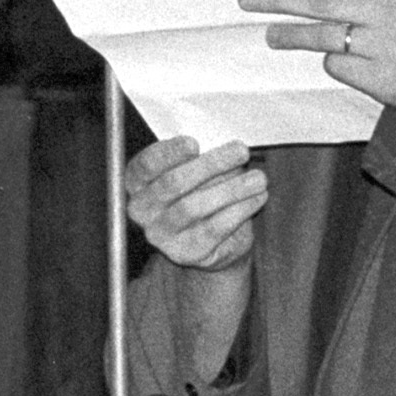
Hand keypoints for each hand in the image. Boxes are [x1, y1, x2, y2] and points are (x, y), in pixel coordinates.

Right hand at [124, 135, 264, 271]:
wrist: (213, 244)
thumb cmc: (202, 196)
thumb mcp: (199, 174)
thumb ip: (201, 160)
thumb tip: (226, 149)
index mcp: (137, 183)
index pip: (145, 165)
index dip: (168, 153)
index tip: (194, 143)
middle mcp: (141, 210)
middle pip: (173, 184)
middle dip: (210, 165)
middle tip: (241, 151)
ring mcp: (160, 235)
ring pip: (194, 206)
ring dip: (232, 189)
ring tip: (259, 178)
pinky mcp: (185, 253)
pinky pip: (214, 228)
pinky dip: (239, 210)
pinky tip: (258, 198)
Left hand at [242, 0, 395, 111]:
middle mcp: (391, 12)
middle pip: (322, 3)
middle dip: (280, 0)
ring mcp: (386, 46)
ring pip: (324, 36)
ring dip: (291, 34)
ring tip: (271, 34)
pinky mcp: (381, 77)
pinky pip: (339, 65)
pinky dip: (332, 62)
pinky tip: (337, 61)